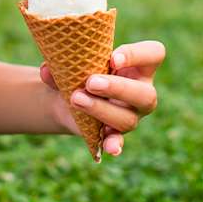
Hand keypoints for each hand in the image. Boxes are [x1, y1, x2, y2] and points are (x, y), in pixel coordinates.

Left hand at [41, 40, 164, 156]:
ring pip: (128, 119)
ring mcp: (130, 115)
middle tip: (91, 82)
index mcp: (138, 66)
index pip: (154, 54)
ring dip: (101, 110)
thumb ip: (60, 63)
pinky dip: (114, 144)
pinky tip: (108, 148)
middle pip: (145, 94)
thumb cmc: (79, 69)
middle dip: (118, 88)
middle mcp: (140, 91)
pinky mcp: (115, 133)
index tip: (113, 58)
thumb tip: (47, 71)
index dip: (138, 55)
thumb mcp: (72, 62)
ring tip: (76, 98)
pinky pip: (118, 141)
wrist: (65, 96)